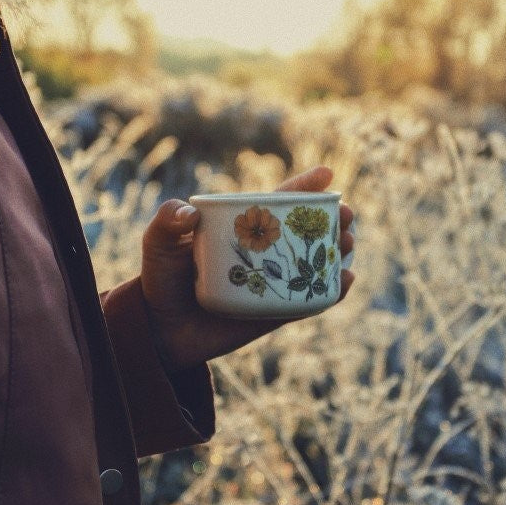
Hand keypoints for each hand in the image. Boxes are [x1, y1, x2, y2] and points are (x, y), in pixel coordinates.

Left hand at [139, 166, 354, 373]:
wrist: (160, 330)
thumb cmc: (160, 278)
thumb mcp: (157, 244)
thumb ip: (166, 222)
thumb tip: (188, 213)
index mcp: (243, 226)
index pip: (278, 201)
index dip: (304, 187)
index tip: (328, 173)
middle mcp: (264, 251)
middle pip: (307, 229)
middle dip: (332, 218)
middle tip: (346, 214)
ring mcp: (274, 282)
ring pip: (316, 262)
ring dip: (338, 250)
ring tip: (348, 241)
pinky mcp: (277, 313)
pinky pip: (311, 301)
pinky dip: (332, 291)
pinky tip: (346, 280)